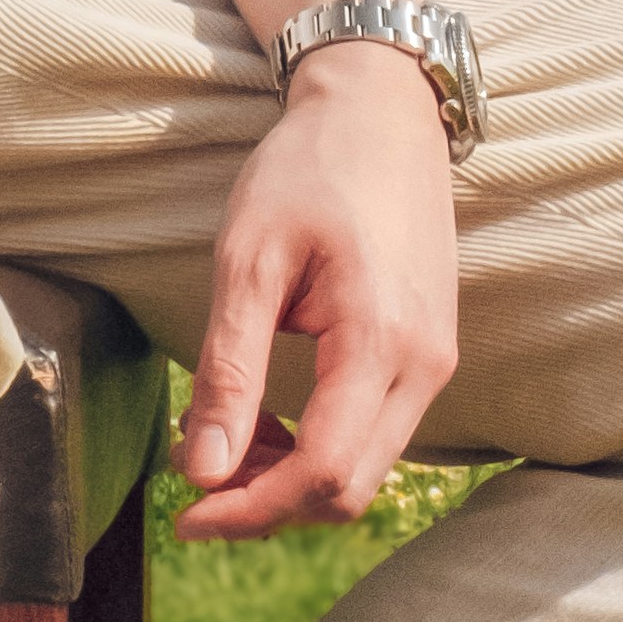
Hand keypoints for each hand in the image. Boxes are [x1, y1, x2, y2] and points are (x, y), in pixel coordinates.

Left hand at [172, 46, 458, 543]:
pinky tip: (271, 421)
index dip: (251, 509)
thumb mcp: (249, 258)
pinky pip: (378, 435)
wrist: (384, 109)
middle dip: (267, 505)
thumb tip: (203, 470)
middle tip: (194, 480)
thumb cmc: (310, 168)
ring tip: (224, 444)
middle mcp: (425, 364)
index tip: (187, 511)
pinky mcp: (430, 353)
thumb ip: (230, 370)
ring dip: (293, 479)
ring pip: (366, 470)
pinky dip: (321, 449)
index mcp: (381, 339)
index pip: (323, 471)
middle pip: (349, 489)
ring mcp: (435, 361)